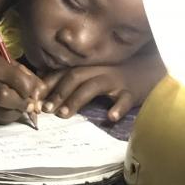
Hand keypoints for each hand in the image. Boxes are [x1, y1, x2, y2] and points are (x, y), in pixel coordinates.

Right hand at [0, 52, 46, 123]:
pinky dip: (10, 117)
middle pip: (6, 97)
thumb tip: (41, 95)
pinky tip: (10, 109)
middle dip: (23, 103)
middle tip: (30, 104)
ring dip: (18, 112)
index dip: (31, 89)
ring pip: (3, 113)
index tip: (32, 90)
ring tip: (20, 105)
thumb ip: (27, 77)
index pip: (19, 82)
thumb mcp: (10, 62)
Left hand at [41, 55, 165, 121]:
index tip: (34, 98)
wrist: (151, 70)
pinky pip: (125, 99)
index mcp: (87, 67)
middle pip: (74, 77)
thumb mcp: (93, 73)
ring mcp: (116, 80)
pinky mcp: (133, 91)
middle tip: (45, 109)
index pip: (62, 72)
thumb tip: (44, 86)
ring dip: (77, 99)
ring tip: (65, 114)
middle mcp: (98, 70)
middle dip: (57, 92)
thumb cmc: (117, 74)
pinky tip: (111, 117)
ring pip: (93, 86)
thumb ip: (72, 78)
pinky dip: (118, 107)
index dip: (47, 84)